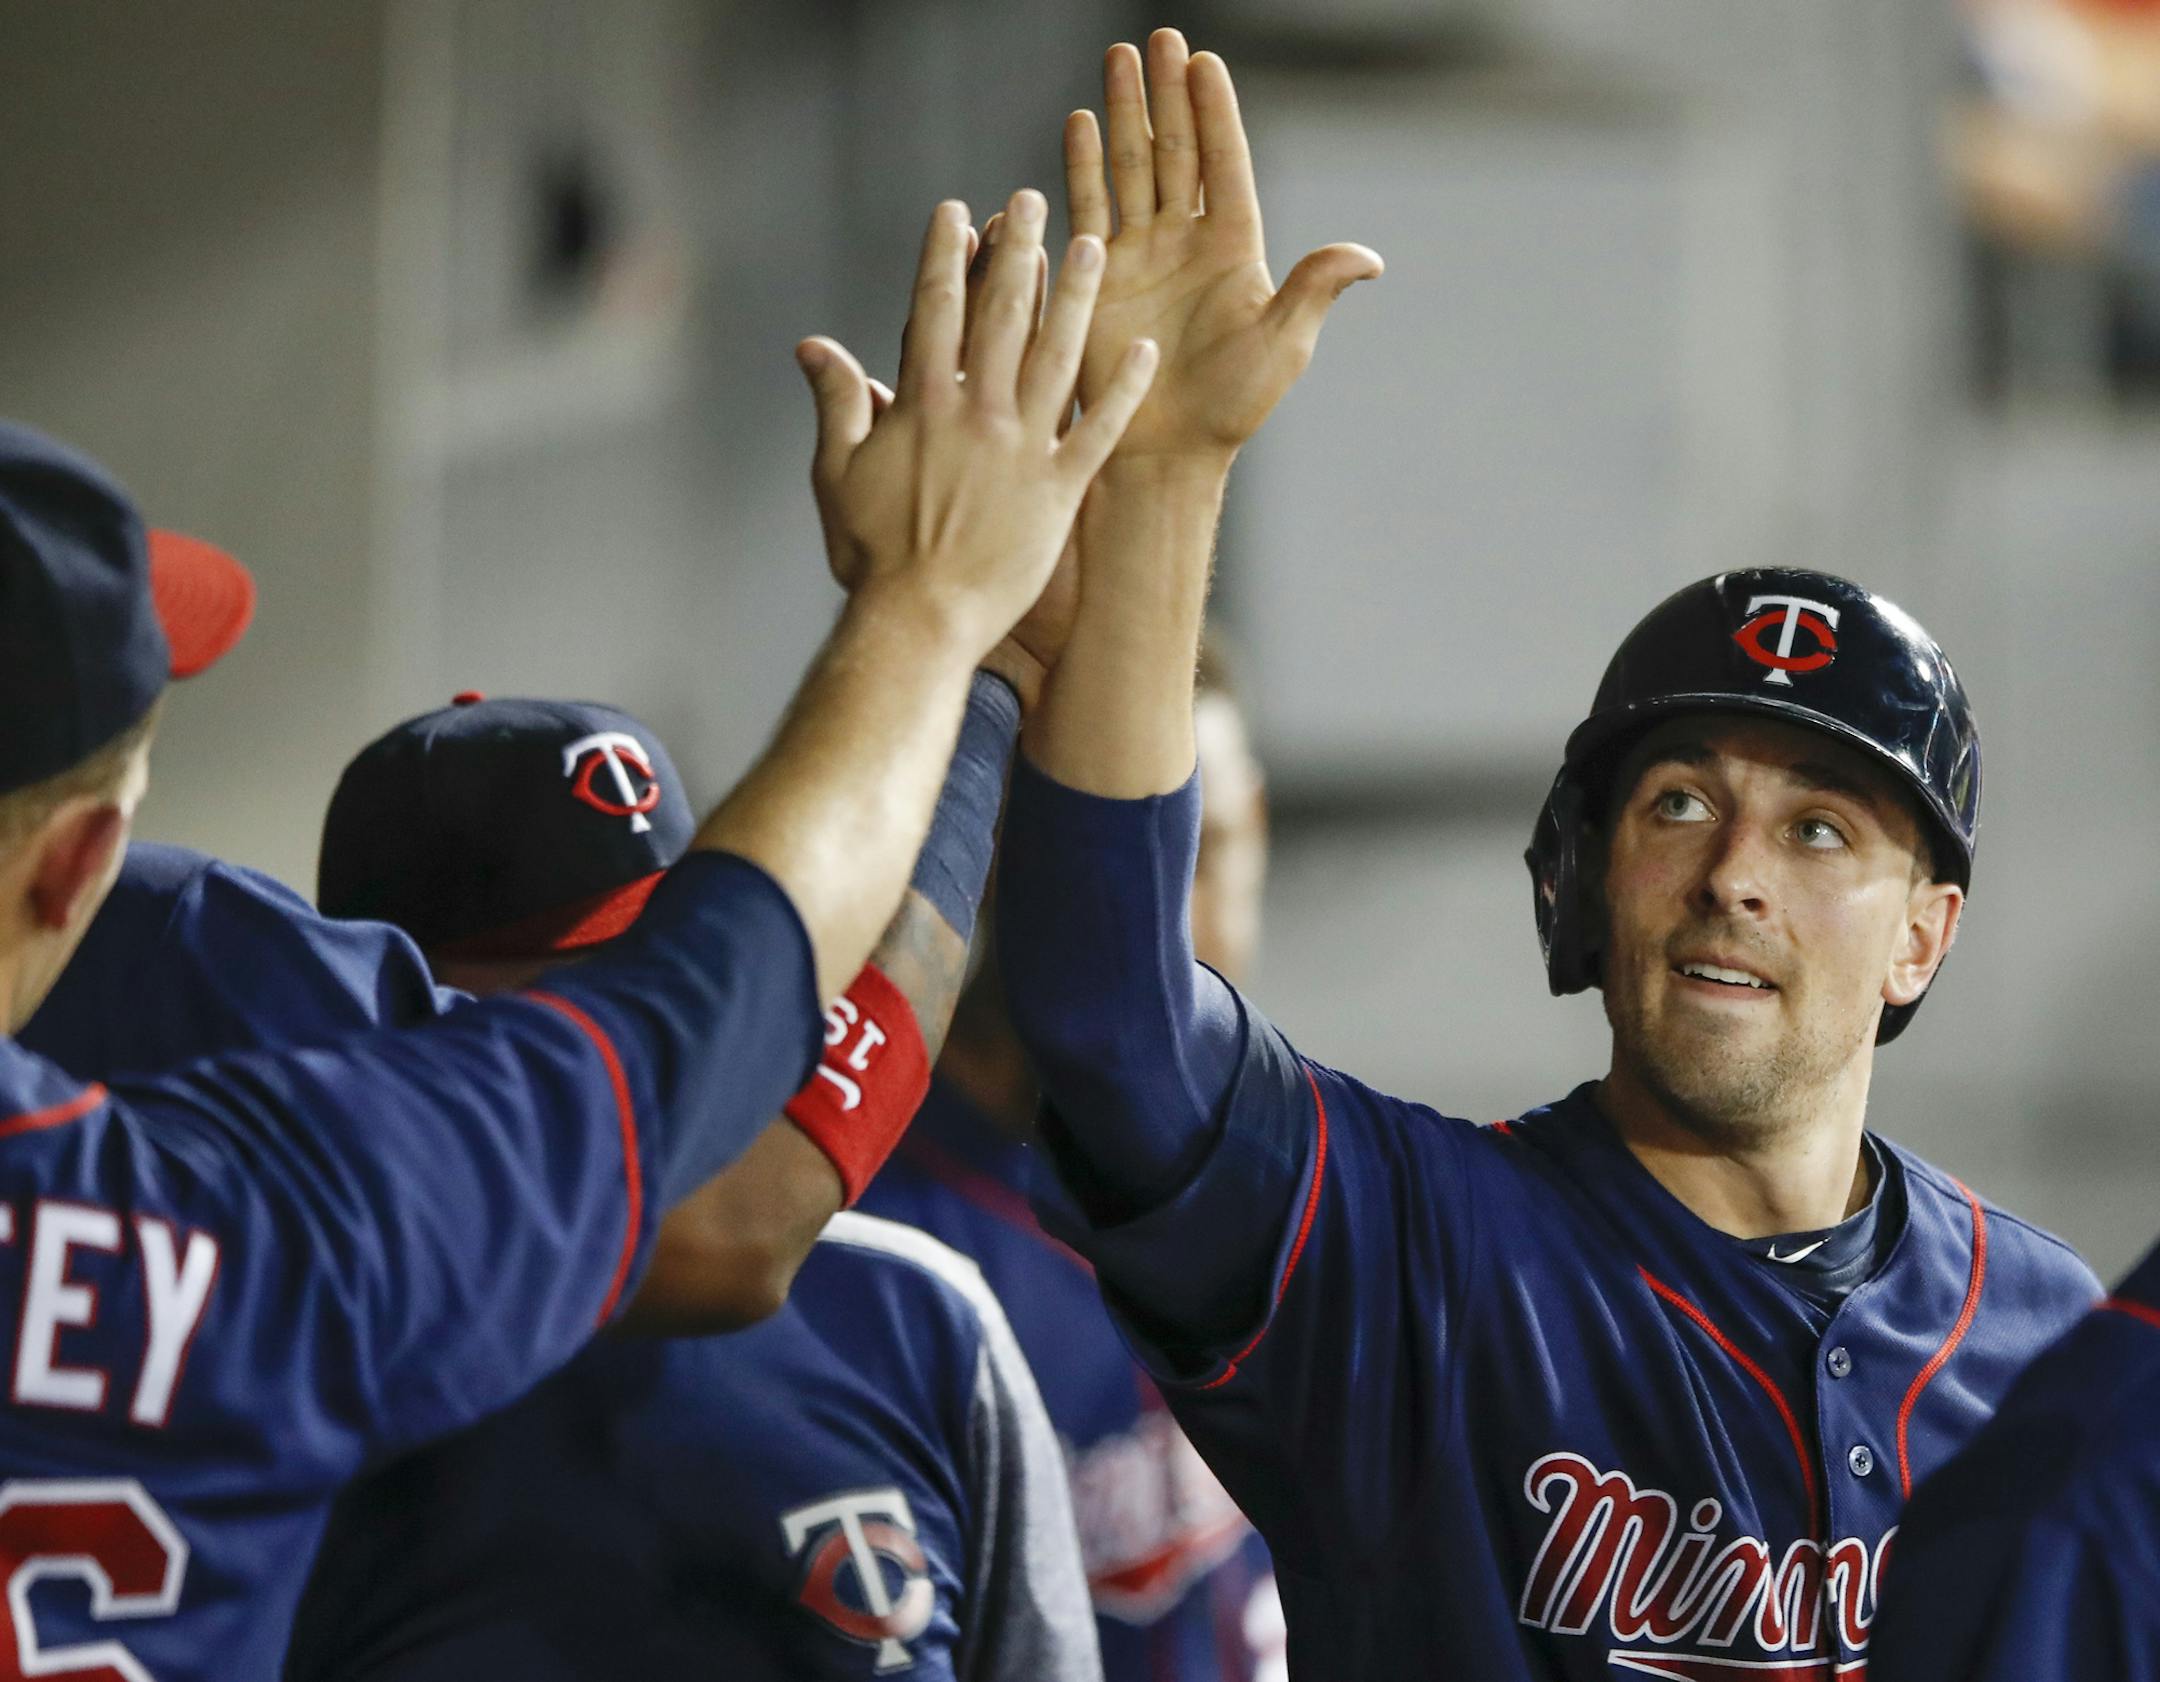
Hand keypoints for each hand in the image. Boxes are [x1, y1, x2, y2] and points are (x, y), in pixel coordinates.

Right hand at [799, 192, 1156, 662]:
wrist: (919, 619)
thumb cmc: (871, 555)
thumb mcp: (837, 474)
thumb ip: (836, 403)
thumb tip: (813, 346)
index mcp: (921, 404)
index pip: (935, 310)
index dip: (946, 254)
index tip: (958, 209)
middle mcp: (978, 413)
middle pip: (1002, 314)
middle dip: (1017, 250)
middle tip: (1033, 200)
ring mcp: (1024, 449)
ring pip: (1057, 355)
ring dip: (1076, 296)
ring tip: (1094, 244)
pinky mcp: (1060, 490)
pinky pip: (1099, 431)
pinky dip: (1122, 391)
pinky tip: (1144, 354)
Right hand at [1066, 31, 1381, 466]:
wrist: (1164, 451)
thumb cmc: (1230, 406)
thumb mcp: (1282, 345)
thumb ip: (1314, 290)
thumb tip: (1368, 256)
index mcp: (1234, 249)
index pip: (1224, 164)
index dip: (1214, 114)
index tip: (1206, 63)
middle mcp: (1186, 242)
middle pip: (1175, 151)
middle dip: (1167, 95)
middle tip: (1160, 39)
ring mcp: (1140, 256)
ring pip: (1132, 167)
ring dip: (1126, 113)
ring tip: (1119, 58)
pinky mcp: (1100, 278)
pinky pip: (1092, 208)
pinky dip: (1086, 166)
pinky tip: (1083, 122)